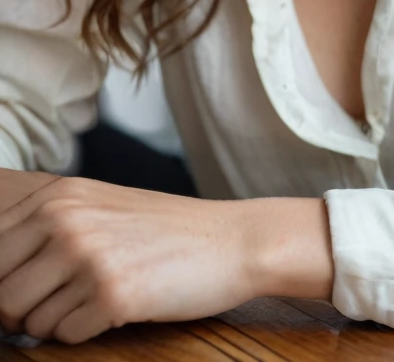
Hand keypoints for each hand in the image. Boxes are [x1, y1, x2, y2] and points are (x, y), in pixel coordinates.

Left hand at [0, 175, 263, 343]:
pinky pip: (64, 337)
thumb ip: (44, 228)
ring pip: (27, 320)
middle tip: (65, 301)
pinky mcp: (111, 295)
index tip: (36, 286)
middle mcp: (67, 220)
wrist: (231, 240)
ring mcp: (88, 256)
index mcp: (59, 196)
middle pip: (0, 293)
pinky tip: (116, 307)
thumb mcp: (98, 208)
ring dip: (56, 322)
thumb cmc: (164, 231)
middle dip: (24, 310)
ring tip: (95, 300)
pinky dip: (85, 332)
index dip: (5, 281)